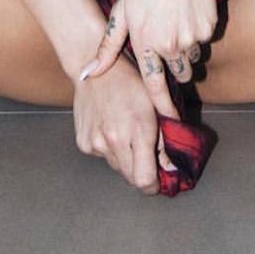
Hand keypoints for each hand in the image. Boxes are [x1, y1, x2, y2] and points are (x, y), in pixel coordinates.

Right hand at [72, 53, 177, 194]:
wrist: (94, 68)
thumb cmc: (130, 81)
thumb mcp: (155, 103)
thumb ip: (167, 137)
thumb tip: (171, 168)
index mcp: (138, 129)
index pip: (145, 180)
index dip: (154, 186)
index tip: (159, 181)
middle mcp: (114, 140)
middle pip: (131, 178)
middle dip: (141, 172)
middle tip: (146, 155)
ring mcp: (96, 142)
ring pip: (117, 167)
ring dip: (125, 159)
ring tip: (127, 134)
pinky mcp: (83, 143)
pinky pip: (102, 157)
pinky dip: (109, 149)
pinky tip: (111, 128)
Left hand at [79, 0, 217, 109]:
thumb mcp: (121, 12)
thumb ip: (107, 48)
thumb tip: (87, 74)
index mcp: (147, 44)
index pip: (155, 87)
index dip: (163, 108)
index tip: (170, 123)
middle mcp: (171, 45)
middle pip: (179, 74)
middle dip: (174, 67)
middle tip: (167, 44)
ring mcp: (193, 37)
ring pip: (192, 58)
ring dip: (186, 51)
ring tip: (174, 24)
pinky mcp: (209, 28)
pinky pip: (204, 42)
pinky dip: (197, 34)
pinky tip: (187, 13)